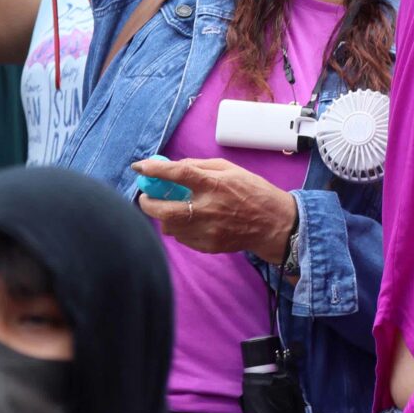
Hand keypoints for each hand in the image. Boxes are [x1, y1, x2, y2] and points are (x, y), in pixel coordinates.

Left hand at [133, 157, 298, 263]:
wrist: (273, 223)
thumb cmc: (253, 192)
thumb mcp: (231, 170)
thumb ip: (201, 167)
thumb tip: (175, 166)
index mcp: (215, 185)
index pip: (179, 174)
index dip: (156, 169)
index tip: (140, 166)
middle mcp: (208, 209)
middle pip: (163, 210)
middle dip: (148, 203)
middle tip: (147, 197)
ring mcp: (207, 231)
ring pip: (169, 226)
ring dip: (165, 216)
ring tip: (176, 209)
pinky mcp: (207, 246)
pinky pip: (181, 238)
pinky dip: (179, 228)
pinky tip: (191, 221)